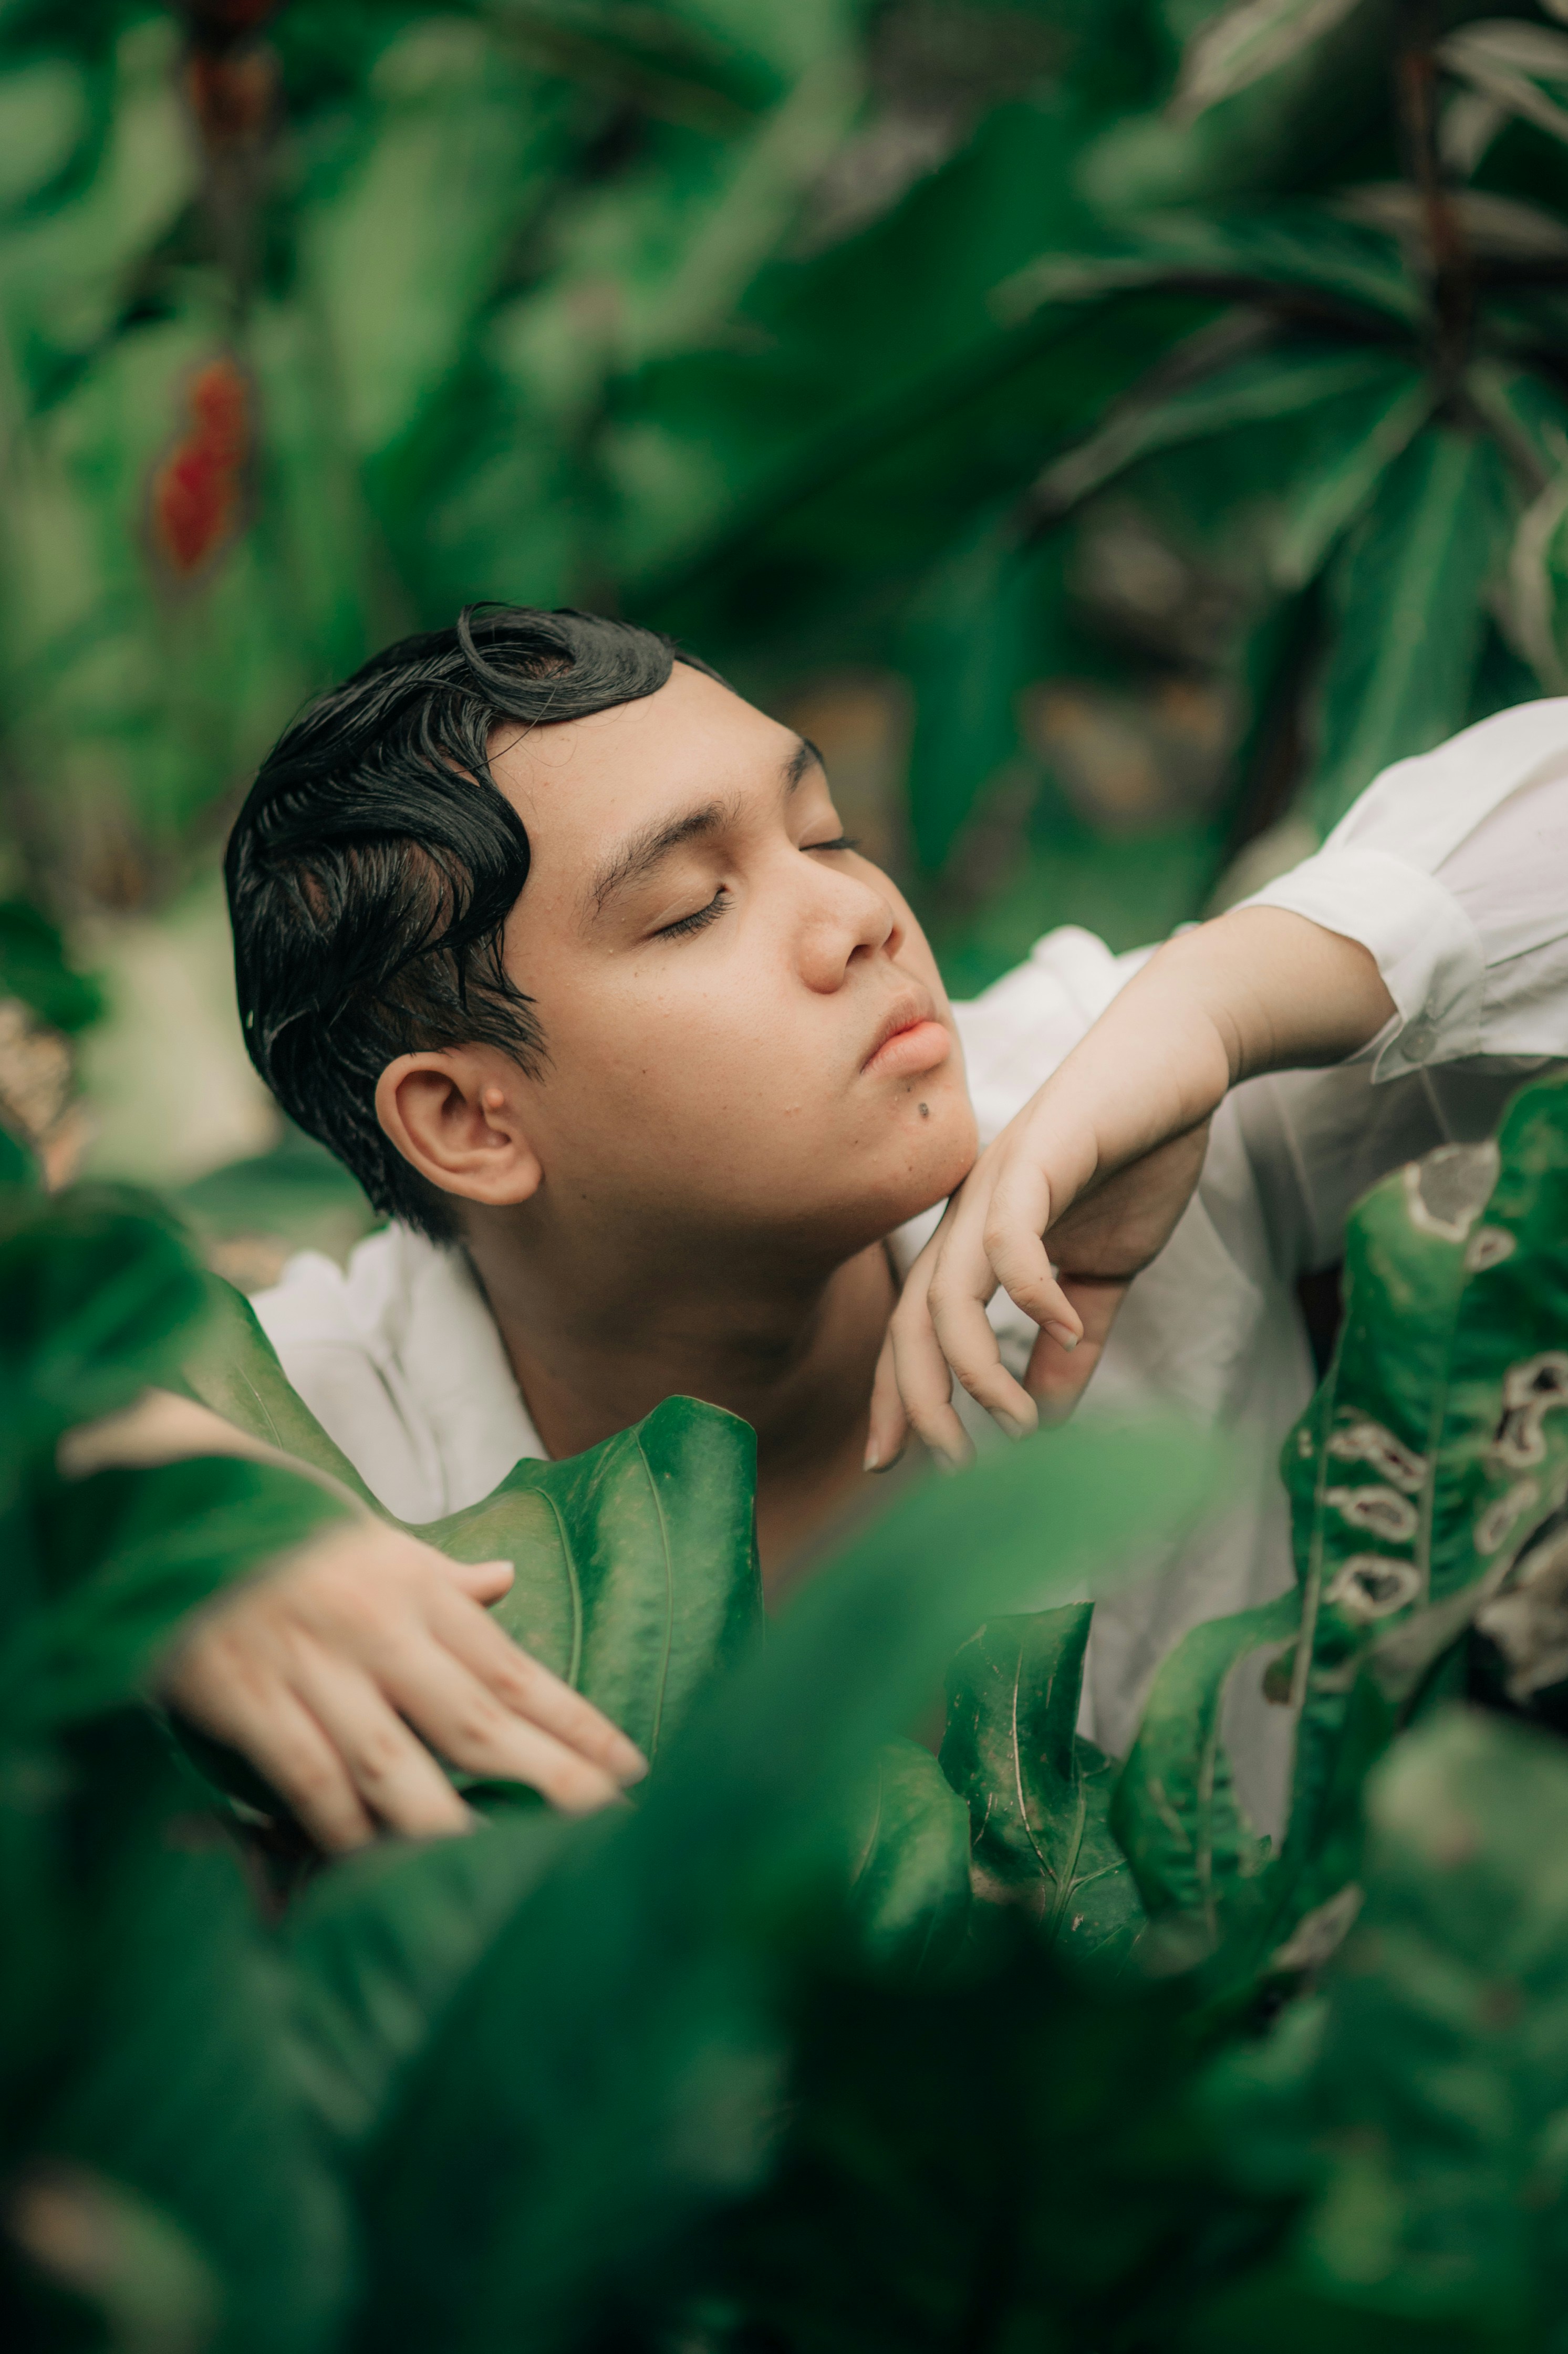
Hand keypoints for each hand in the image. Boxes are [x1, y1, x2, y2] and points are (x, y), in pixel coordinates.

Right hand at [157, 1520, 647, 1850]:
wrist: (167, 1497)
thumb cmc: (279, 1525)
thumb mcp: (369, 1538)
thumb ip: (439, 1579)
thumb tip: (506, 1582)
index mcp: (416, 1590)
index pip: (514, 1670)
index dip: (576, 1724)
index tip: (632, 1768)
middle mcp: (377, 1627)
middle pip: (475, 1720)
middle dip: (545, 1779)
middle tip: (604, 1828)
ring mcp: (310, 1662)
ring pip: (393, 1761)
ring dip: (446, 1823)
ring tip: (499, 1873)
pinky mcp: (242, 1690)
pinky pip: (304, 1773)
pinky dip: (338, 1824)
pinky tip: (370, 1865)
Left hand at [869, 907, 1394, 1466]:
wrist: (1178, 1057)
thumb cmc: (1135, 1156)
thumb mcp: (1105, 1271)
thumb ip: (1074, 1344)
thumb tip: (1045, 1420)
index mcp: (973, 1243)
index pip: (911, 1330)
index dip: (893, 1398)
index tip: (890, 1467)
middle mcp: (967, 1216)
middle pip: (913, 1320)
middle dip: (920, 1403)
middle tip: (954, 1468)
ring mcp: (998, 1184)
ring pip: (950, 1289)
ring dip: (975, 1365)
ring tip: (1013, 1422)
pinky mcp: (1040, 1153)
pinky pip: (1012, 1232)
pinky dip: (1031, 1288)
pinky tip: (1065, 1321)